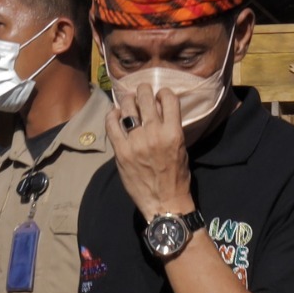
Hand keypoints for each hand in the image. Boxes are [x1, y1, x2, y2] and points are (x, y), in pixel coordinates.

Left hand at [109, 81, 195, 220]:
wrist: (164, 202)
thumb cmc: (177, 178)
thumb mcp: (182, 150)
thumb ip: (171, 129)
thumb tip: (160, 112)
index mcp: (173, 133)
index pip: (169, 99)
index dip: (164, 92)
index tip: (161, 95)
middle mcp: (154, 133)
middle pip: (146, 98)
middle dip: (144, 90)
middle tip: (142, 90)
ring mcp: (135, 142)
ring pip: (128, 108)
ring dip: (128, 100)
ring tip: (129, 100)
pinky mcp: (121, 151)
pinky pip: (112, 124)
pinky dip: (112, 115)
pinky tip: (115, 114)